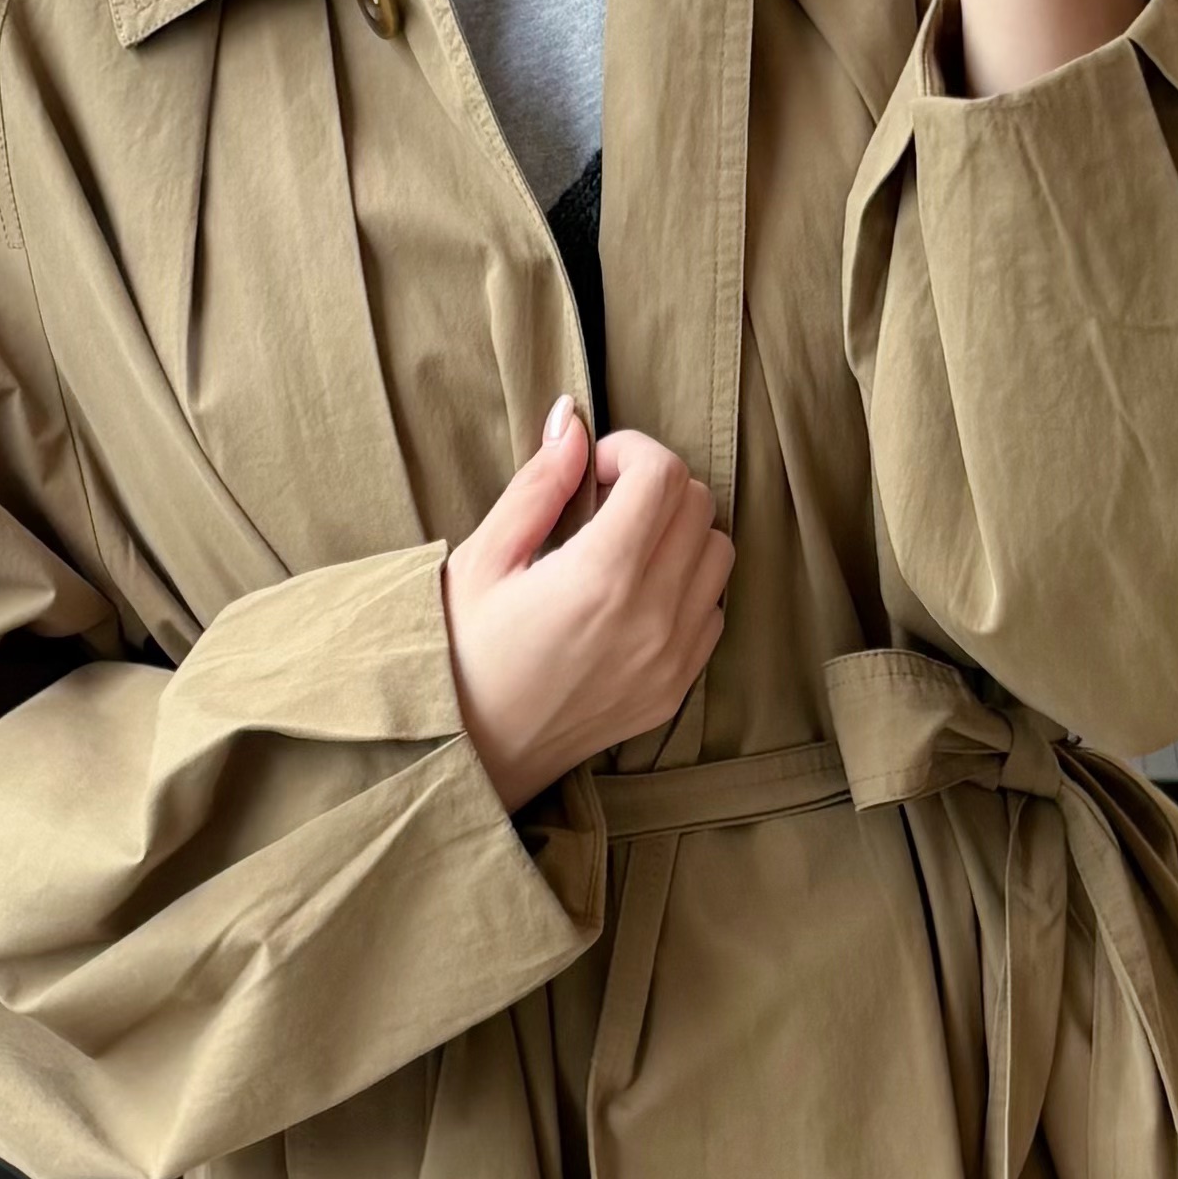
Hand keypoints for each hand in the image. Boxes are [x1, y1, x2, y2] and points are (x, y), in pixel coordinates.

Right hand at [442, 401, 735, 812]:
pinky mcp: (675, 689)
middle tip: (603, 501)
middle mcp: (651, 617)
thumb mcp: (482, 562)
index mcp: (600, 578)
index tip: (592, 469)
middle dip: (655, 483)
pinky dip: (688, 585)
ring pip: (718, 553)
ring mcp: (671, 659)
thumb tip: (572, 421)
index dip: (629, 451)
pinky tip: (635, 594)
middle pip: (698, 505)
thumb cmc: (459, 657)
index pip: (663, 474)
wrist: (469, 758)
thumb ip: (537, 487)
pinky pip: (714, 610)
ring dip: (679, 531)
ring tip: (623, 546)